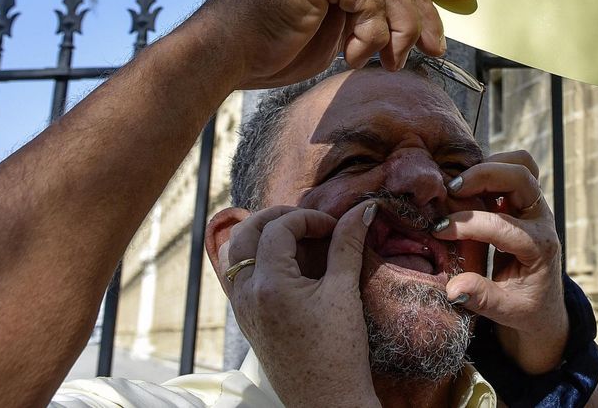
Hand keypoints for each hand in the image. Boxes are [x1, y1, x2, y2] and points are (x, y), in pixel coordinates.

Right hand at [190, 0, 473, 88]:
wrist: (223, 54)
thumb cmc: (273, 45)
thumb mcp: (335, 23)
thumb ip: (369, 9)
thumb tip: (420, 25)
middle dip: (424, 12)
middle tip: (435, 48)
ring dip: (399, 30)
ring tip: (391, 60)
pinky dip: (370, 34)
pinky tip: (352, 57)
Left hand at [222, 201, 379, 407]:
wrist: (326, 401)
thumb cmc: (338, 352)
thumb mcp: (345, 292)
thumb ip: (348, 245)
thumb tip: (362, 210)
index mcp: (269, 285)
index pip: (278, 228)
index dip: (308, 218)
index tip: (334, 226)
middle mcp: (246, 294)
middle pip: (245, 232)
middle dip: (278, 217)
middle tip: (310, 222)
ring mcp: (242, 308)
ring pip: (234, 254)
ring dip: (260, 236)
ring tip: (294, 238)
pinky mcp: (246, 320)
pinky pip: (237, 276)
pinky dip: (255, 259)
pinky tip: (285, 264)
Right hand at [433, 151, 568, 373]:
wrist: (544, 303)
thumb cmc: (525, 307)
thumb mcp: (505, 311)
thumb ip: (481, 298)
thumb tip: (452, 288)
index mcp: (538, 247)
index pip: (502, 225)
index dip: (468, 225)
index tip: (439, 231)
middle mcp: (541, 220)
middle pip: (521, 177)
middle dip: (483, 176)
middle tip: (451, 189)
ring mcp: (535, 205)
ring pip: (521, 164)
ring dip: (488, 165)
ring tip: (458, 183)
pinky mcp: (525, 199)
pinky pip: (515, 168)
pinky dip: (491, 167)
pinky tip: (468, 184)